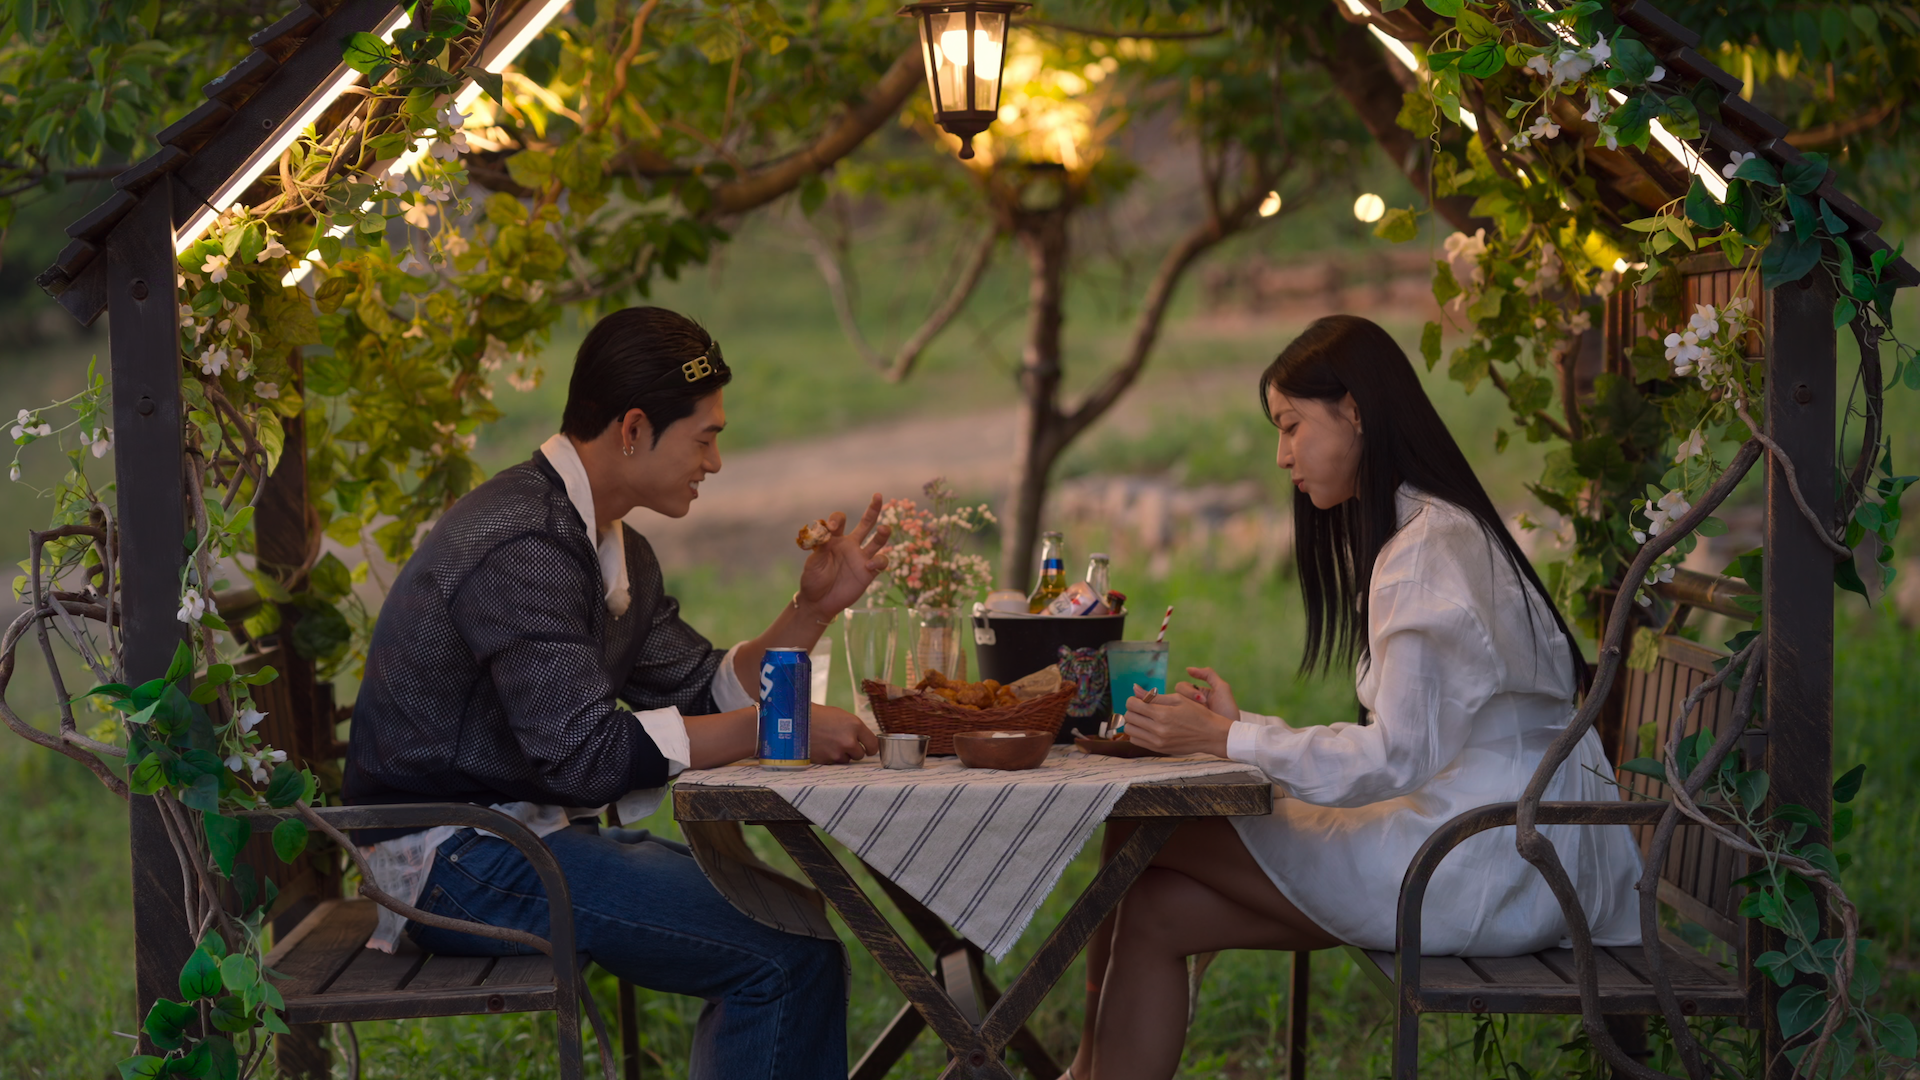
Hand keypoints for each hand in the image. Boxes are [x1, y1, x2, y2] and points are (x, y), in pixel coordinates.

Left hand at [796, 494, 890, 618]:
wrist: (818, 602)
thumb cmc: (813, 580)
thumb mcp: (813, 562)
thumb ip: (821, 546)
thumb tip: (826, 530)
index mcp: (834, 539)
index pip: (839, 521)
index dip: (837, 520)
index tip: (832, 528)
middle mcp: (850, 545)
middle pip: (866, 523)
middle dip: (873, 509)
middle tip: (878, 496)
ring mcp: (861, 558)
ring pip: (877, 541)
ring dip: (883, 534)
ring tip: (884, 528)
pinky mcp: (869, 572)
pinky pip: (880, 562)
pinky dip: (878, 561)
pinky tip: (869, 565)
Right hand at [809, 706, 880, 764]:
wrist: (796, 721)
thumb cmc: (819, 715)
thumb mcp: (842, 716)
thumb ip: (855, 729)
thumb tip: (865, 741)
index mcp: (855, 725)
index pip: (873, 744)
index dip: (871, 748)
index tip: (869, 749)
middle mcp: (849, 741)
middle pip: (860, 755)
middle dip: (854, 751)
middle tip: (843, 744)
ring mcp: (837, 752)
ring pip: (846, 760)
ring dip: (841, 754)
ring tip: (829, 744)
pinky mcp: (827, 761)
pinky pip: (834, 763)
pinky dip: (830, 757)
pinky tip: (822, 748)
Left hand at [1122, 685, 1232, 757]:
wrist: (1212, 735)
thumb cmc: (1197, 714)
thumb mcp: (1178, 698)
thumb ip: (1154, 696)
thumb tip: (1135, 688)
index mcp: (1162, 714)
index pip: (1132, 705)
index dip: (1133, 700)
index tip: (1140, 700)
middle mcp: (1158, 730)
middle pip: (1129, 717)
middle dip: (1133, 710)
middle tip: (1143, 708)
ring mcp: (1157, 742)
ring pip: (1130, 730)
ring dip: (1134, 722)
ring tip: (1145, 718)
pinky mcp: (1158, 749)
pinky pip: (1136, 741)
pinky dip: (1138, 733)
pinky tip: (1148, 728)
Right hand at [1173, 667, 1239, 722]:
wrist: (1231, 735)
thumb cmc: (1228, 711)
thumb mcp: (1222, 689)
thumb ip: (1208, 674)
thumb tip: (1187, 669)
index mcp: (1196, 694)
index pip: (1181, 687)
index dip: (1189, 691)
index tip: (1202, 699)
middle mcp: (1188, 704)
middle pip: (1174, 696)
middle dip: (1187, 700)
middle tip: (1201, 707)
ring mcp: (1185, 716)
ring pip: (1172, 707)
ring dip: (1184, 710)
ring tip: (1198, 717)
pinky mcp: (1183, 727)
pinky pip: (1172, 720)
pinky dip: (1178, 719)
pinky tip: (1189, 723)